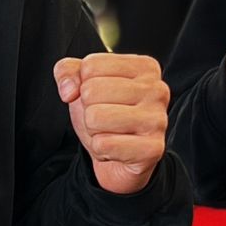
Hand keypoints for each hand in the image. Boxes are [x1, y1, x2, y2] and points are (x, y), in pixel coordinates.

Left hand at [55, 52, 168, 194]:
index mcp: (144, 67)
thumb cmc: (106, 114)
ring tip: (109, 131)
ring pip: (95, 117)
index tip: (100, 96)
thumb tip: (69, 89)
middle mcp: (157, 89)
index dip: (83, 85)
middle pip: (91, 90)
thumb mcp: (83, 84)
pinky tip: (115, 148)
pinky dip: (100, 150)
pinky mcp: (152, 148)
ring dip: (93, 130)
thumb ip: (68, 71)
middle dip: (87, 109)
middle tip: (104, 118)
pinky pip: (103, 144)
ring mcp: (158, 119)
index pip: (91, 66)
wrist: (120, 158)